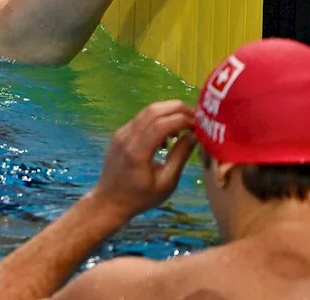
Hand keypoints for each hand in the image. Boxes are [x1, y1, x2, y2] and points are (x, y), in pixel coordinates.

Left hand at [88, 100, 197, 221]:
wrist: (108, 201)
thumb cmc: (140, 198)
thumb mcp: (166, 182)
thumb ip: (179, 157)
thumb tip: (194, 135)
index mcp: (137, 152)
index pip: (161, 124)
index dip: (183, 119)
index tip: (200, 125)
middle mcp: (126, 137)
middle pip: (153, 110)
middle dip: (177, 109)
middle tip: (196, 118)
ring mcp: (120, 133)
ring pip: (146, 112)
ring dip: (168, 113)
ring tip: (184, 127)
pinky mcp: (119, 134)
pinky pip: (140, 119)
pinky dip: (157, 120)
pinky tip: (167, 136)